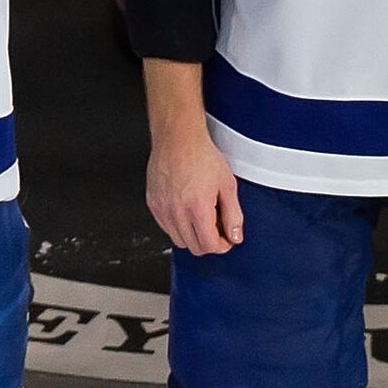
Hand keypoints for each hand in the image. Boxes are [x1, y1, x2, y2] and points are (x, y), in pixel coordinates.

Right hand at [146, 127, 244, 254]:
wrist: (178, 139)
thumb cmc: (202, 156)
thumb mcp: (227, 185)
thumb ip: (233, 214)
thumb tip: (235, 236)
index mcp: (197, 208)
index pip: (209, 246)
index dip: (222, 246)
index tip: (227, 238)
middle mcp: (177, 211)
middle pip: (194, 247)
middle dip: (209, 242)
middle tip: (217, 227)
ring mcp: (162, 209)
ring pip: (179, 240)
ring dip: (193, 236)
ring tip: (202, 217)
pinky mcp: (153, 204)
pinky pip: (166, 227)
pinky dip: (178, 226)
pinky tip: (188, 211)